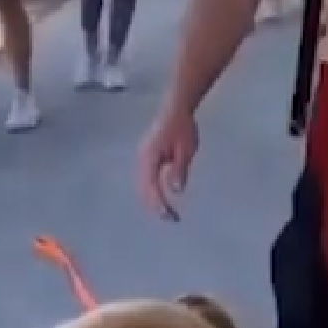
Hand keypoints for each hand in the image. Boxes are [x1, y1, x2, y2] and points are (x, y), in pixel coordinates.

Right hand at [139, 105, 198, 221]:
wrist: (176, 109)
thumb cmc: (183, 127)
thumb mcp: (186, 149)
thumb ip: (179, 169)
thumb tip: (176, 190)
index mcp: (149, 158)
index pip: (151, 186)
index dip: (159, 203)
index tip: (170, 216)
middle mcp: (141, 160)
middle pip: (143, 189)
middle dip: (155, 205)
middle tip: (171, 218)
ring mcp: (142, 159)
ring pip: (143, 185)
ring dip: (153, 199)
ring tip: (167, 211)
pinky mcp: (147, 158)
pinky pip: (147, 179)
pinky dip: (153, 190)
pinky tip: (164, 196)